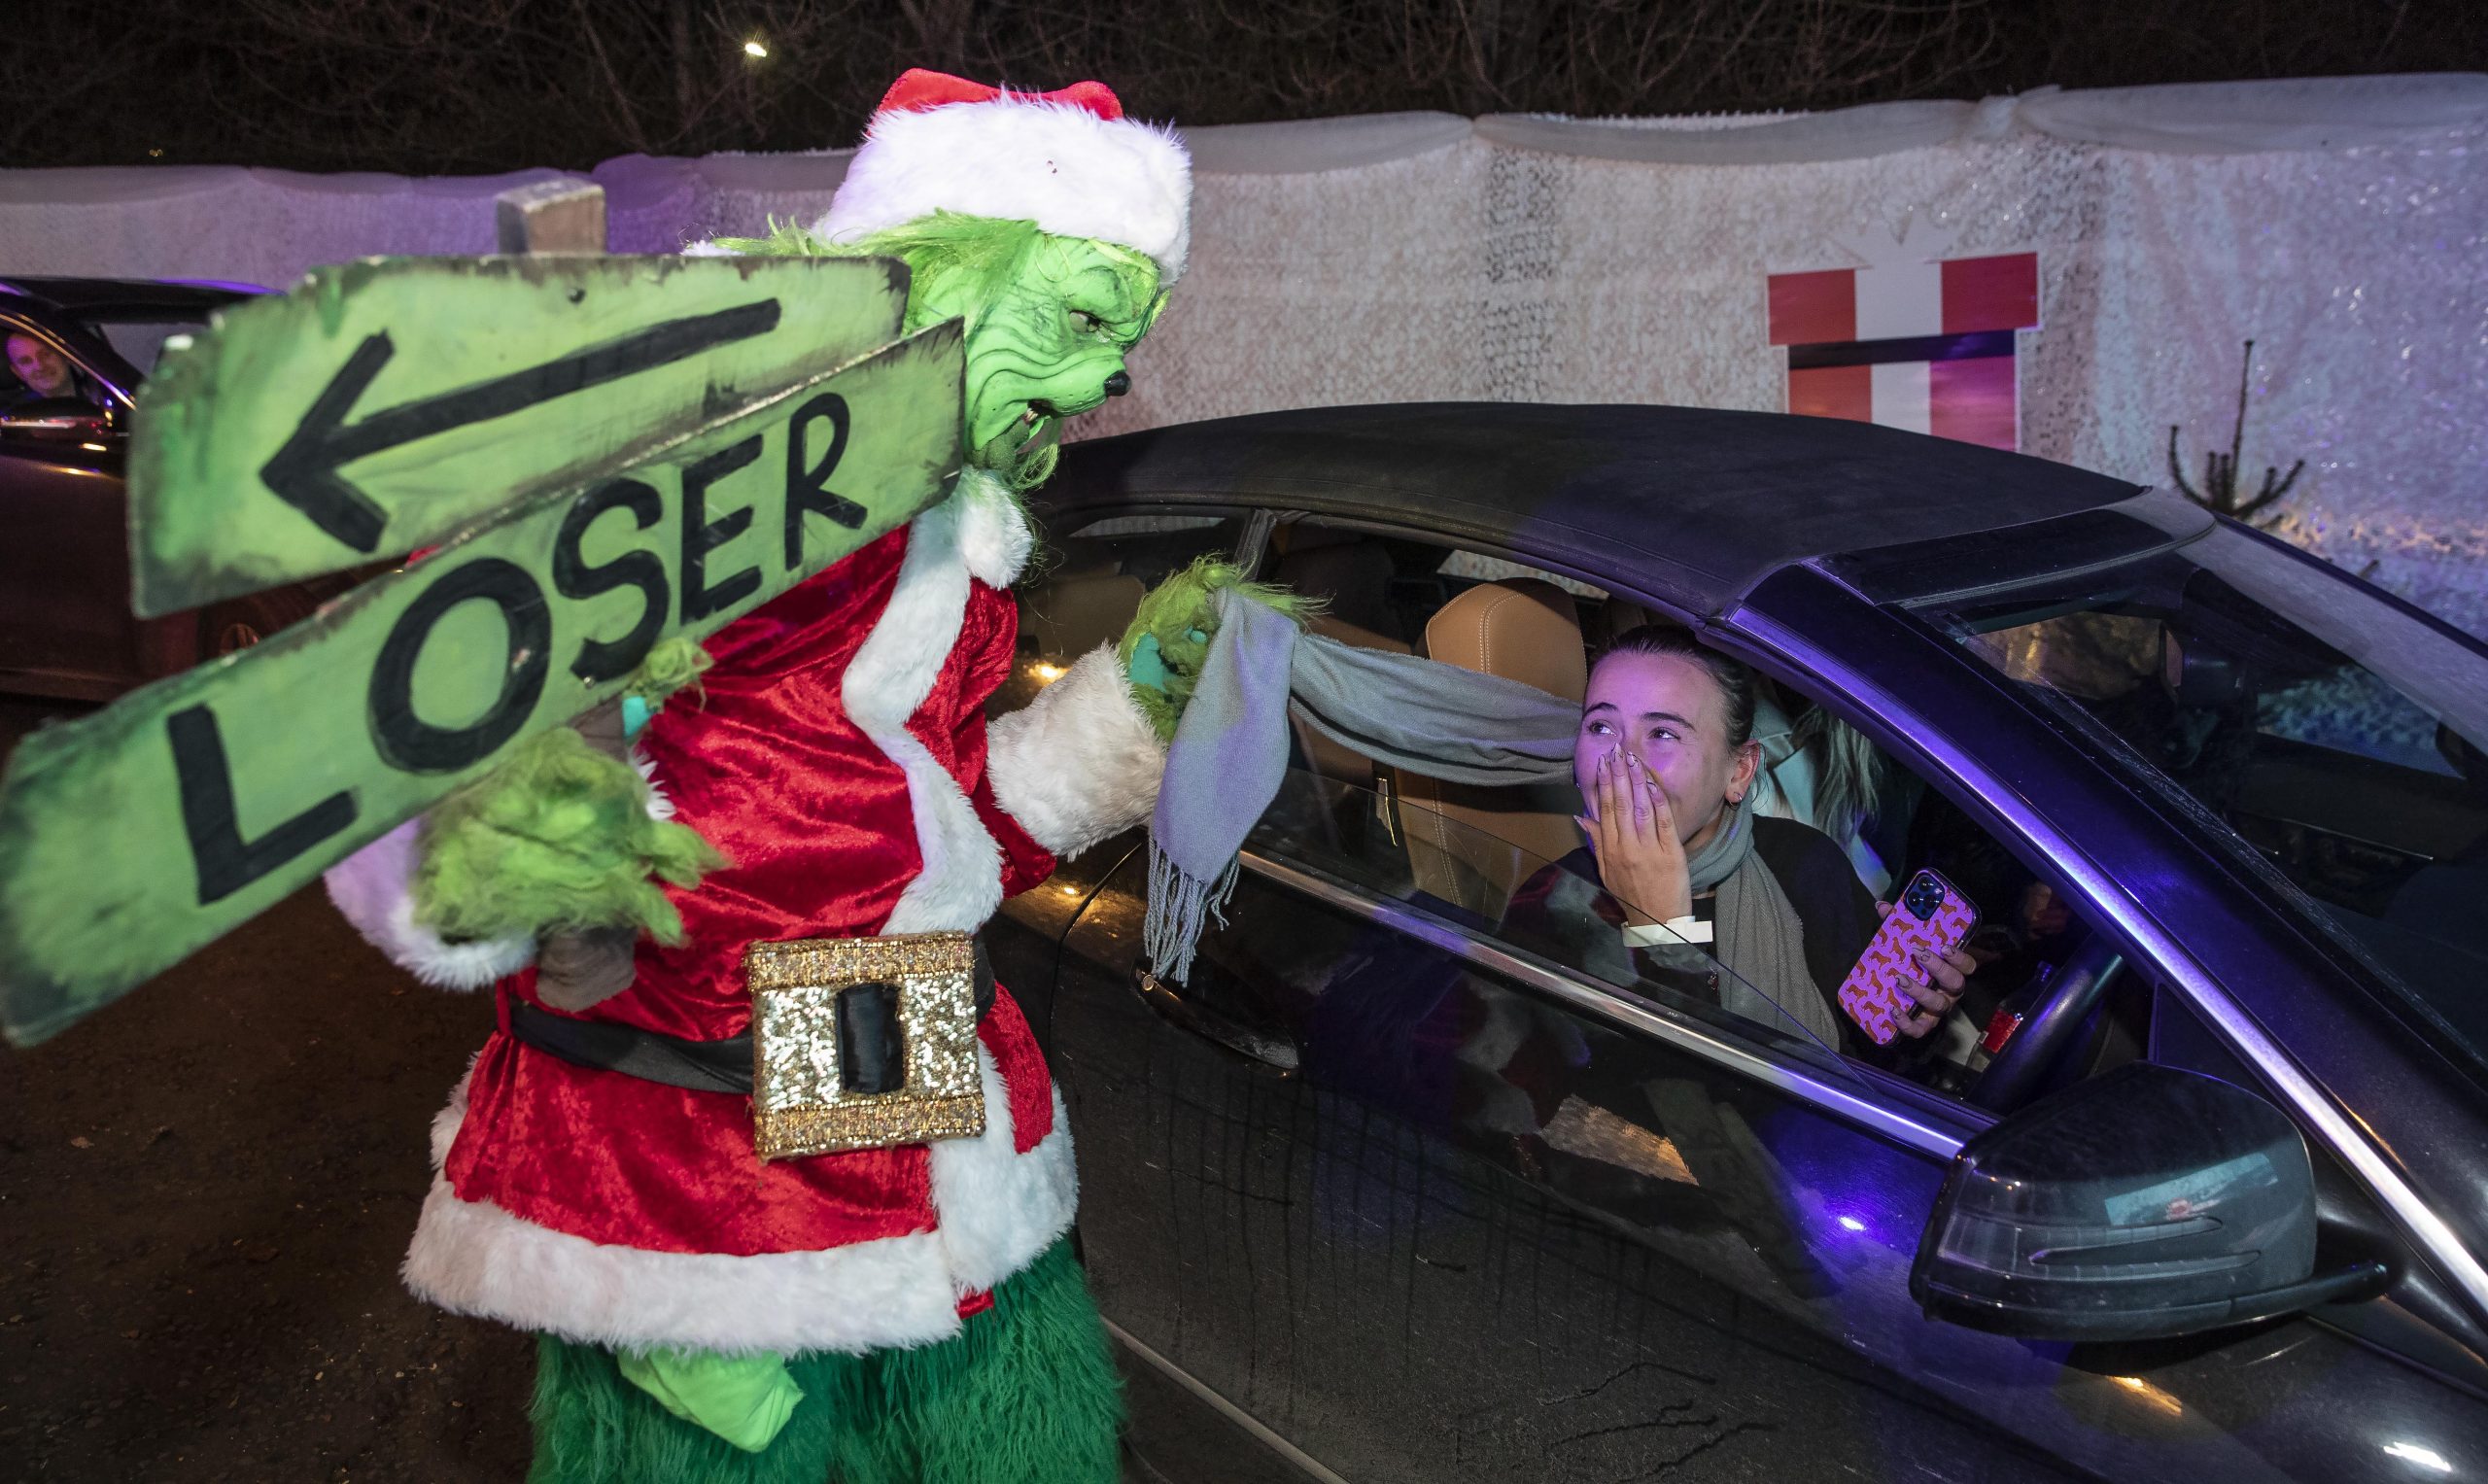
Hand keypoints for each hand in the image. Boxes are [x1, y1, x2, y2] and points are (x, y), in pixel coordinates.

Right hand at [1576, 751, 1691, 925]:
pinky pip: (1664, 823)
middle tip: (1617, 751)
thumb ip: (1597, 842)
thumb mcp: (1607, 872)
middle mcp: (1628, 848)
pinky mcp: (1671, 853)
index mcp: (1611, 851)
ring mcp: (1650, 850)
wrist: (1658, 923)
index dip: (1603, 785)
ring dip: (1636, 782)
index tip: (1602, 764)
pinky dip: (1658, 802)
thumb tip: (1581, 816)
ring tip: (1632, 759)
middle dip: (1618, 776)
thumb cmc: (1632, 896)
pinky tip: (1652, 784)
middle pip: (1620, 805)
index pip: (1605, 811)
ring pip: (1640, 809)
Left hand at [1875, 899, 1976, 1039]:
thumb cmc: (1912, 962)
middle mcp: (1950, 990)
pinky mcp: (1924, 1024)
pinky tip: (1893, 1011)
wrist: (1902, 990)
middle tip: (1918, 953)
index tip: (1943, 945)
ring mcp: (1939, 1008)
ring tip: (1901, 979)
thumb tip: (1882, 906)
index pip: (1967, 964)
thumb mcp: (1908, 942)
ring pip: (1939, 1005)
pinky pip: (1920, 1029)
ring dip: (1921, 992)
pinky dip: (1908, 1023)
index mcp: (1953, 969)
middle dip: (1938, 968)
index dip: (1958, 956)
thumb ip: (1898, 923)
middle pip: (1955, 982)